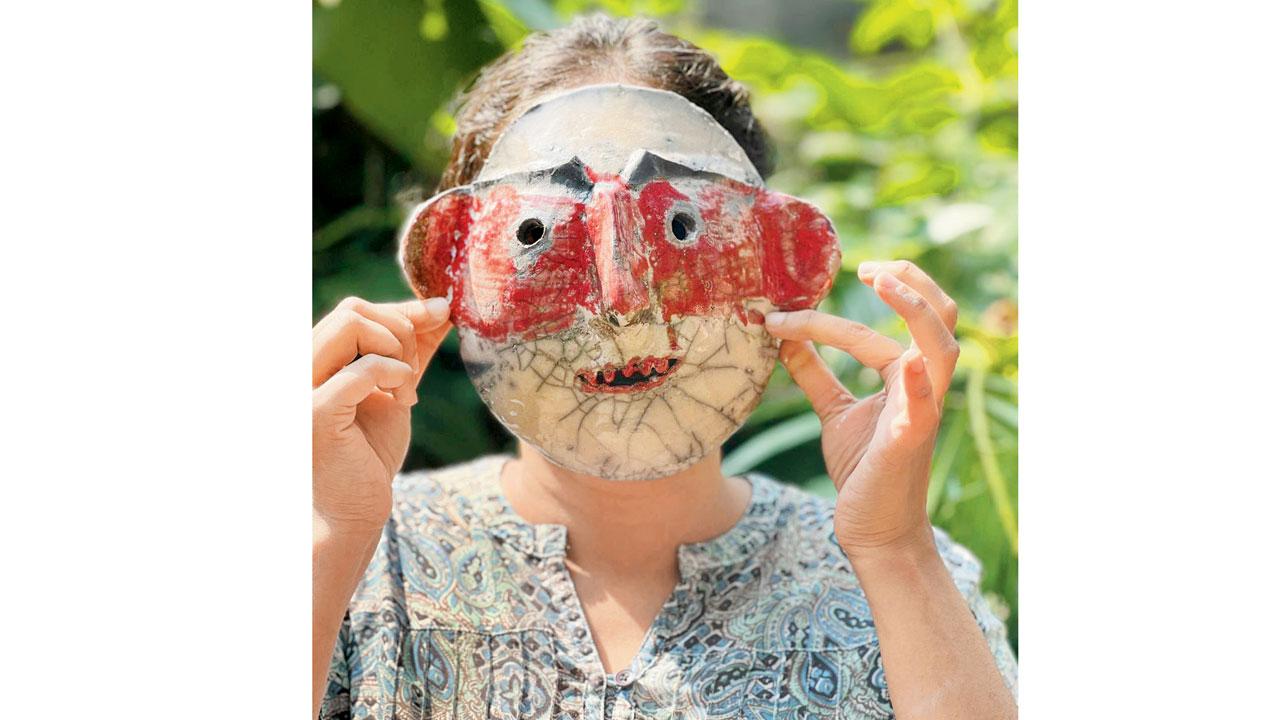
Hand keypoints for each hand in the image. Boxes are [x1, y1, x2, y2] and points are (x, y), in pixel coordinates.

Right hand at [312, 296, 450, 535]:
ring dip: (396, 350)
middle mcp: (296, 369)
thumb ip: (410, 350)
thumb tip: (439, 307)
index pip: (353, 310)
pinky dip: (394, 375)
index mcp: (310, 361)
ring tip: (405, 388)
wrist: (353, 511)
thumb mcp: (395, 390)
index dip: (402, 311)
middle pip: (352, 309)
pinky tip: (404, 400)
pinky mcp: (314, 413)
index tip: (440, 317)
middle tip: (415, 371)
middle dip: (400, 330)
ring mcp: (299, 388)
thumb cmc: (369, 455)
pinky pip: (362, 369)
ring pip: (350, 324)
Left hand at [765, 261, 959, 561]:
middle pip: (939, 315)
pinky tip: (906, 364)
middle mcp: (921, 385)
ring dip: (915, 309)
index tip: (789, 306)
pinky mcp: (910, 440)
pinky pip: (924, 406)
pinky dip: (918, 381)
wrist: (874, 529)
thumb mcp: (834, 412)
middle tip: (865, 266)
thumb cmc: (863, 468)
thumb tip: (784, 337)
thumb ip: (815, 374)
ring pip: (941, 346)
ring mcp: (922, 410)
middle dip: (909, 280)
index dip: (837, 311)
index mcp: (905, 374)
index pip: (884, 324)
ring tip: (882, 280)